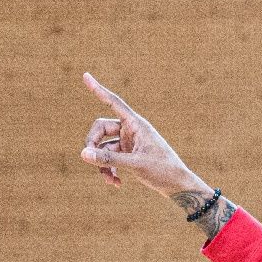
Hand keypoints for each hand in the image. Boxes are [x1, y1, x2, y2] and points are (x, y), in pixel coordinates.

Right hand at [80, 73, 208, 198]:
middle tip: (88, 159)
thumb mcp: (135, 164)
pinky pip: (110, 159)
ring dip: (102, 164)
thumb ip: (108, 159)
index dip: (98, 90)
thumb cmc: (163, 171)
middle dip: (93, 144)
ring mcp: (129, 142)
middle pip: (101, 128)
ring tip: (108, 181)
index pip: (114, 102)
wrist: (178, 186)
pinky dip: (109, 170)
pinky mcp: (129, 155)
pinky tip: (115, 184)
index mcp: (136, 124)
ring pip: (104, 147)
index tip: (85, 76)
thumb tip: (83, 155)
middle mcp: (131, 130)